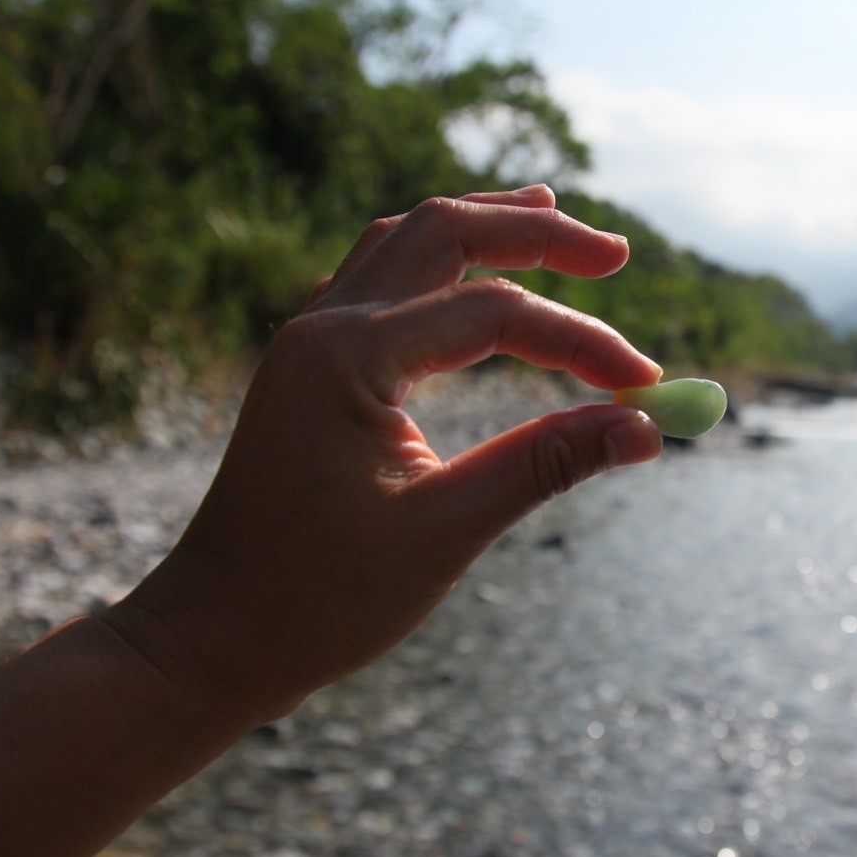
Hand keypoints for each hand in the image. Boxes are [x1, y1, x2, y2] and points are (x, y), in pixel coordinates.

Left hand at [101, 186, 662, 722]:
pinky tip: (471, 275)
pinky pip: (380, 279)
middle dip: (536, 234)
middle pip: (444, 231)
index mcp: (349, 359)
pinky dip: (439, 263)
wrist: (211, 639)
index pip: (495, 313)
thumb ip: (547, 464)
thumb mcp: (446, 530)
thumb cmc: (318, 600)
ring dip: (481, 228)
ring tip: (550, 216)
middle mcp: (324, 328)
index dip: (581, 341)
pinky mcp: (311, 367)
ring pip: (405, 241)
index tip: (643, 387)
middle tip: (615, 254)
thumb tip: (645, 429)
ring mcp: (310, 341)